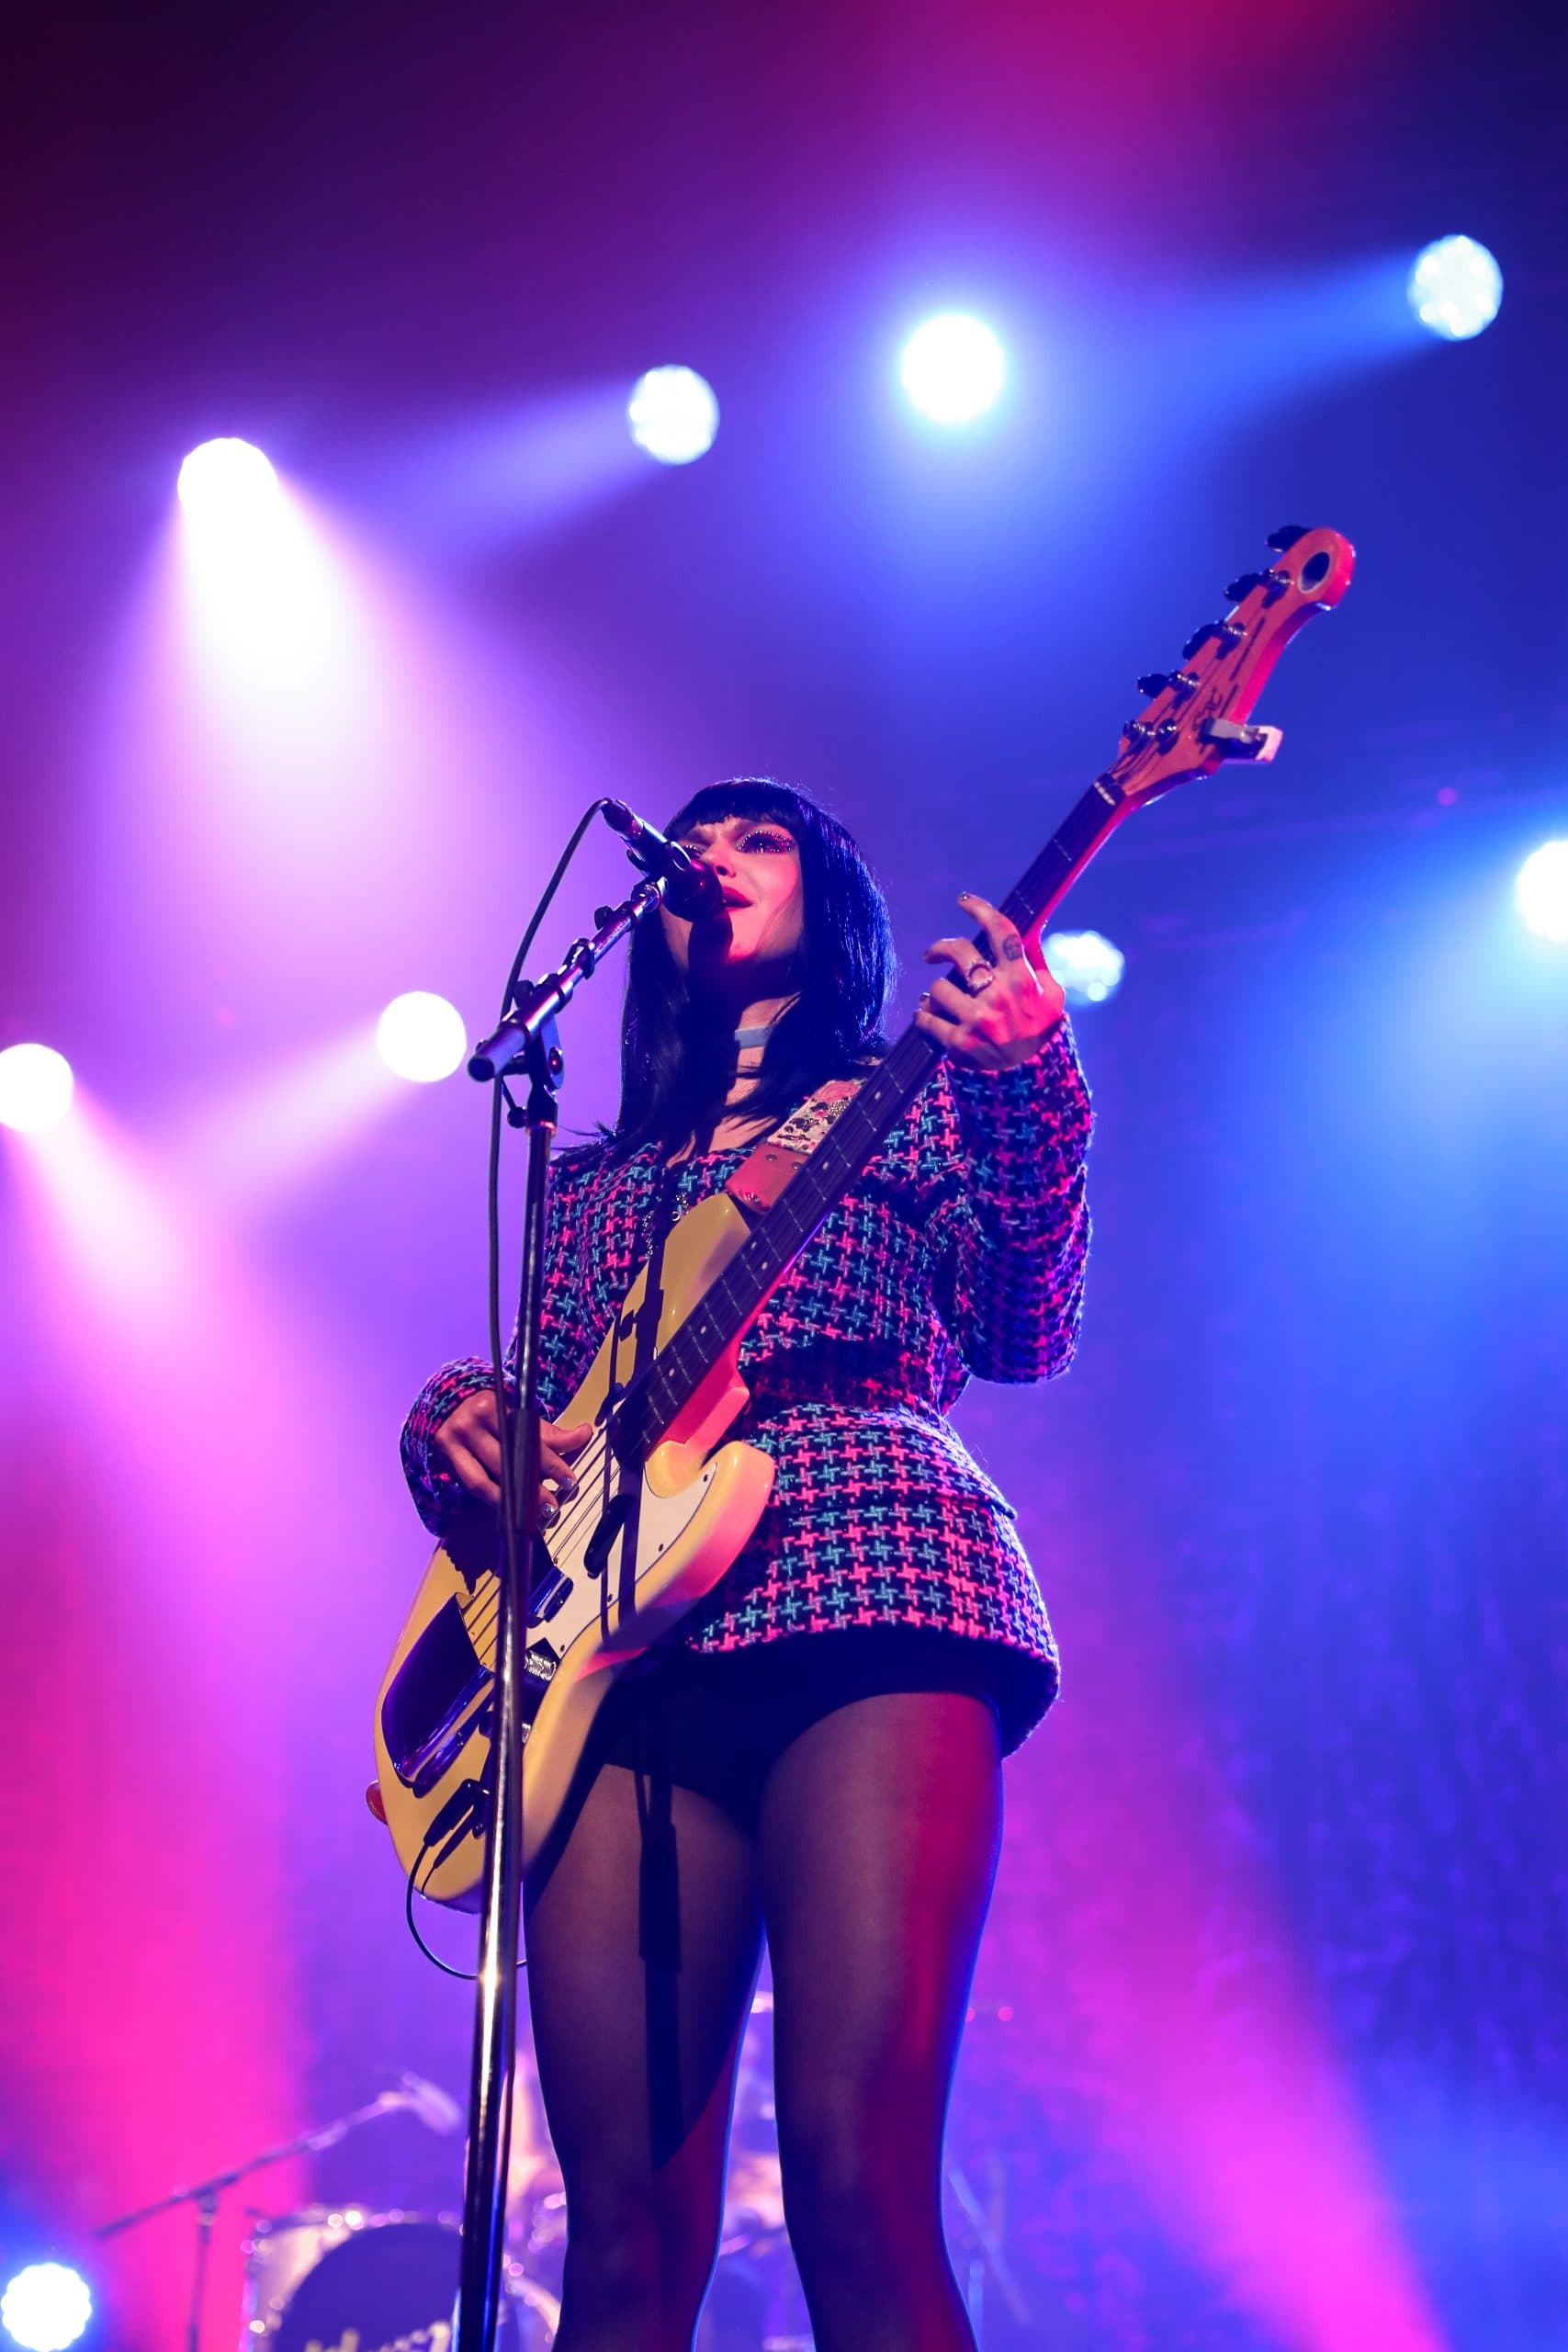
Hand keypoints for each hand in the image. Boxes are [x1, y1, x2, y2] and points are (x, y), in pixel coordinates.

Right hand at [434, 1389, 593, 1522]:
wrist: (445, 1403)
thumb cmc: (490, 1410)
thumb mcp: (517, 1414)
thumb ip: (549, 1431)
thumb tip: (584, 1433)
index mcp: (495, 1406)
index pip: (528, 1437)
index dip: (551, 1461)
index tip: (569, 1480)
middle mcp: (473, 1422)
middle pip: (507, 1459)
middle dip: (532, 1485)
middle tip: (553, 1505)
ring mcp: (455, 1440)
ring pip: (485, 1478)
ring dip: (511, 1499)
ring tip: (532, 1514)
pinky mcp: (446, 1456)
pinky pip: (472, 1483)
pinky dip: (491, 1497)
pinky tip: (508, 1508)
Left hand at [915, 892, 1064, 1069]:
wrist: (1031, 1088)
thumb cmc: (1042, 1038)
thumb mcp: (1053, 999)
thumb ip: (1037, 964)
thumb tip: (1031, 927)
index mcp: (1024, 980)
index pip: (1001, 931)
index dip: (980, 909)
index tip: (964, 901)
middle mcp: (1001, 996)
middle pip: (960, 951)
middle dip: (940, 949)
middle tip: (932, 955)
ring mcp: (979, 1020)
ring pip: (938, 987)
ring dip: (937, 994)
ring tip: (942, 1004)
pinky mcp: (959, 1044)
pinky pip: (926, 1018)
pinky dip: (924, 1016)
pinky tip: (928, 1018)